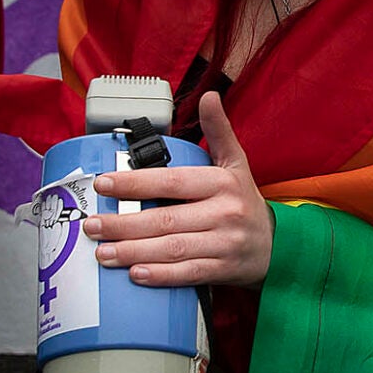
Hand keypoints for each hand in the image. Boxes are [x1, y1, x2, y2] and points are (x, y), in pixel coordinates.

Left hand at [83, 93, 271, 287]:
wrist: (279, 246)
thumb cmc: (246, 202)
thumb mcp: (237, 164)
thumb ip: (218, 131)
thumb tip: (209, 97)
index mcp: (222, 183)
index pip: (172, 181)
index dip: (136, 183)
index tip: (104, 184)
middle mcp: (224, 213)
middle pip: (166, 219)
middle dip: (124, 224)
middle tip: (92, 225)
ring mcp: (224, 244)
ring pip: (172, 249)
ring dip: (134, 252)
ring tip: (102, 253)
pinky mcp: (222, 270)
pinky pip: (187, 274)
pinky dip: (161, 276)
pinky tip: (135, 274)